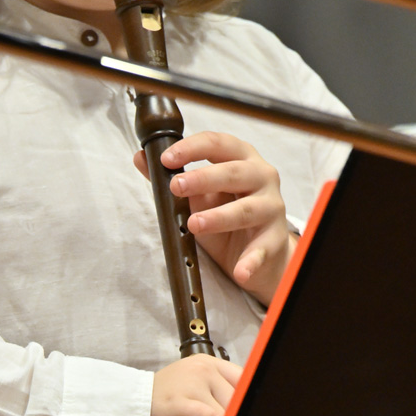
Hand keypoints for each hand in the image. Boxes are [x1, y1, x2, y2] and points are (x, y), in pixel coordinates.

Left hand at [134, 131, 296, 305]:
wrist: (260, 250)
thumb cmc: (229, 213)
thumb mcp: (199, 195)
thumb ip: (173, 176)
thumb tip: (141, 158)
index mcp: (241, 158)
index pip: (217, 144)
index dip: (192, 148)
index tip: (166, 158)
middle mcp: (262, 177)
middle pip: (234, 172)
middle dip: (203, 178)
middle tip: (175, 187)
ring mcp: (271, 208)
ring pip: (247, 209)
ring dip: (219, 217)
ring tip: (194, 224)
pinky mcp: (275, 239)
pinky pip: (262, 250)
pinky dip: (250, 262)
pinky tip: (239, 272)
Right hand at [145, 355, 241, 415]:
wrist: (121, 415)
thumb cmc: (160, 415)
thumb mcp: (196, 404)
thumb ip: (220, 408)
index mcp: (209, 364)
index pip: (246, 383)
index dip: (244, 409)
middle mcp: (204, 367)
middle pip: (239, 402)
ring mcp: (193, 381)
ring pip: (227, 415)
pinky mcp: (183, 402)